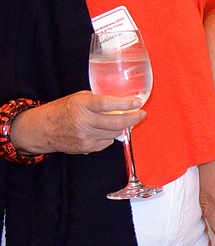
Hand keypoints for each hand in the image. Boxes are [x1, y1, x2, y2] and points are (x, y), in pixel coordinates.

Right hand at [10, 91, 145, 154]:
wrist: (41, 129)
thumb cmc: (61, 110)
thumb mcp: (79, 97)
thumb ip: (98, 99)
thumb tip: (120, 101)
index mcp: (82, 105)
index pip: (108, 104)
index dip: (126, 104)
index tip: (138, 102)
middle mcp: (84, 121)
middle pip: (116, 123)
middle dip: (133, 118)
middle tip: (142, 114)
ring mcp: (85, 137)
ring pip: (114, 134)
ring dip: (122, 127)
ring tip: (125, 120)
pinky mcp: (86, 148)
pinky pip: (106, 142)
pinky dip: (110, 136)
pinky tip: (107, 130)